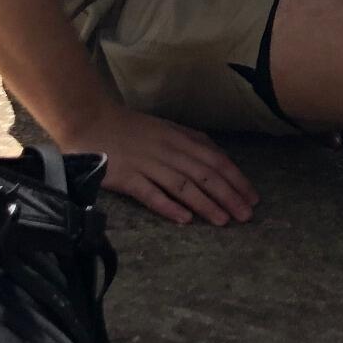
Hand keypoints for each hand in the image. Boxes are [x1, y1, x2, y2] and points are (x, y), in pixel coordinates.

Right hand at [63, 99, 259, 227]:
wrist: (90, 121)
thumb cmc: (131, 127)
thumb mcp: (167, 128)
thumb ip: (192, 142)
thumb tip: (217, 156)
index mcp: (180, 138)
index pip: (216, 160)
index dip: (236, 179)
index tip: (252, 198)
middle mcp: (168, 150)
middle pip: (205, 174)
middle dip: (229, 196)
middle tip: (246, 216)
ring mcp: (147, 164)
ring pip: (183, 185)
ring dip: (206, 204)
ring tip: (224, 221)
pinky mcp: (127, 177)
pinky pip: (151, 194)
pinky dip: (169, 206)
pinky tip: (184, 219)